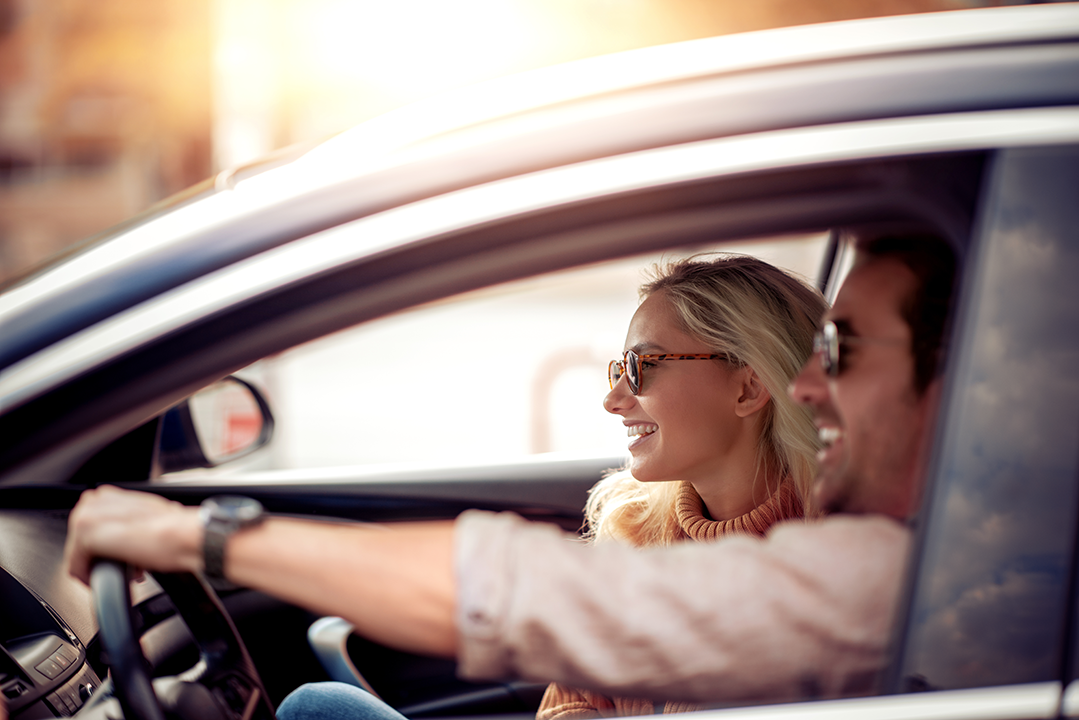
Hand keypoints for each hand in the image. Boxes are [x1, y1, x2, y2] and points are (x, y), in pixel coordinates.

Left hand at [65, 486, 201, 584]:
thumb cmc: (178, 528)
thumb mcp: (150, 516)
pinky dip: (94, 578)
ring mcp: (88, 516)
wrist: (186, 535)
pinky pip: (75, 566)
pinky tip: (117, 577)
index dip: (105, 547)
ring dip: (100, 568)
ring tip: (127, 573)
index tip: (124, 557)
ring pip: (77, 554)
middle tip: (128, 567)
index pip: (89, 527)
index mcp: (109, 496)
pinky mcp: (86, 535)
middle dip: (101, 558)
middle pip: (79, 542)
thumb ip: (128, 519)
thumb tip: (125, 536)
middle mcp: (95, 501)